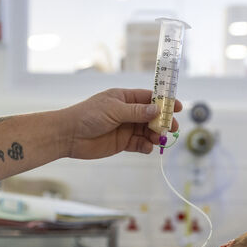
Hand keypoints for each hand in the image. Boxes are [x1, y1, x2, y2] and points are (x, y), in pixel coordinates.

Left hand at [63, 89, 181, 158]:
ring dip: (155, 135)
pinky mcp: (122, 143)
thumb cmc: (88, 116)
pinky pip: (139, 144)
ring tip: (159, 140)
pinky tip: (147, 147)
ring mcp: (125, 128)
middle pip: (152, 116)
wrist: (69, 135)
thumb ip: (137, 112)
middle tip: (172, 128)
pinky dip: (145, 146)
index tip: (177, 107)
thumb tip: (156, 109)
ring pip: (147, 131)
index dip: (164, 102)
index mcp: (124, 98)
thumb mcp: (114, 110)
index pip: (149, 98)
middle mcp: (127, 112)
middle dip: (163, 121)